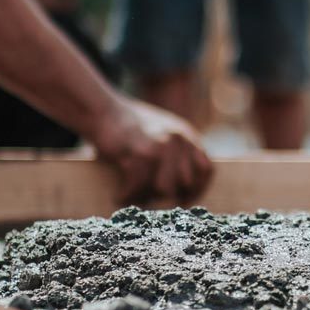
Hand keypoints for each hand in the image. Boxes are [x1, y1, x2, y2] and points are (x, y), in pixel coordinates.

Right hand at [90, 98, 213, 205]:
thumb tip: (183, 189)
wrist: (103, 110)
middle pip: (184, 183)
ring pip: (163, 188)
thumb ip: (178, 153)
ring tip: (133, 198)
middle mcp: (178, 140)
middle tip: (150, 200)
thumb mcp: (164, 133)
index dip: (198, 189)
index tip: (184, 200)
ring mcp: (161, 145)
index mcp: (187, 136)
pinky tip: (119, 196)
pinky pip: (138, 185)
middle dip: (168, 196)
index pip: (206, 170)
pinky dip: (127, 195)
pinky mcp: (139, 152)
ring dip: (147, 197)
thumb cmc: (130, 128)